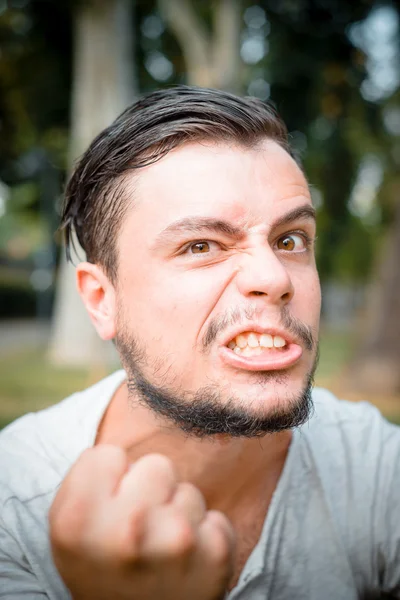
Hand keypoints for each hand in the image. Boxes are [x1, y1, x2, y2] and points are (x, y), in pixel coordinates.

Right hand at [49, 445, 234, 599]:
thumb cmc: (100, 570)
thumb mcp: (70, 528)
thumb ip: (88, 477)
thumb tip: (128, 435)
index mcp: (78, 519)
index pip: (108, 455)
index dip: (110, 481)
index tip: (109, 510)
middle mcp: (125, 530)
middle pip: (156, 465)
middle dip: (150, 492)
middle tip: (140, 530)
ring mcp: (175, 544)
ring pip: (189, 492)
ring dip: (179, 517)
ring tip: (162, 552)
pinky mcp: (215, 558)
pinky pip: (216, 520)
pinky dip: (206, 540)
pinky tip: (188, 565)